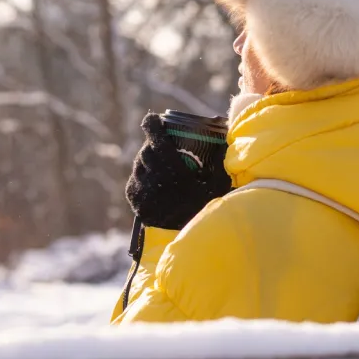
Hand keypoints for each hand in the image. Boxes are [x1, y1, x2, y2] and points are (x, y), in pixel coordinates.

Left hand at [126, 113, 231, 229]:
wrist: (182, 239)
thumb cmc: (203, 210)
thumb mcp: (217, 185)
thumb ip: (221, 162)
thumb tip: (225, 141)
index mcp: (169, 166)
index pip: (155, 135)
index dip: (153, 124)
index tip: (154, 119)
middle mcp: (150, 173)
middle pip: (147, 149)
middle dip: (154, 144)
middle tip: (165, 146)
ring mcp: (139, 186)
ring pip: (139, 163)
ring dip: (148, 160)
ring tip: (160, 165)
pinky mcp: (133, 197)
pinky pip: (135, 178)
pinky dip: (143, 176)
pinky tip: (153, 179)